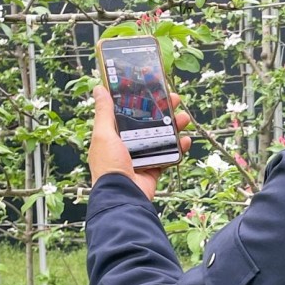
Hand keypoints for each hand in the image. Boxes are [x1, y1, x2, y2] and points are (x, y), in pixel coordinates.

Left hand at [88, 85, 191, 199]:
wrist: (122, 196)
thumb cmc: (109, 166)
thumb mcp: (103, 134)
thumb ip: (104, 112)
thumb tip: (98, 89)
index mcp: (114, 135)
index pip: (129, 112)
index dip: (141, 100)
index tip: (153, 90)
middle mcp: (128, 145)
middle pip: (149, 122)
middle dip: (163, 110)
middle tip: (174, 100)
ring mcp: (142, 157)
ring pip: (162, 137)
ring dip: (174, 126)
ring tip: (184, 118)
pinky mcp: (154, 168)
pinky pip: (169, 155)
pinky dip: (179, 148)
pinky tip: (186, 140)